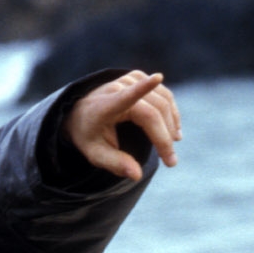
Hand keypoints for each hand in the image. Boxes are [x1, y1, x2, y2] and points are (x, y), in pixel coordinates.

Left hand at [66, 70, 181, 180]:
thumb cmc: (89, 135)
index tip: (157, 78)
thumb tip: (137, 175)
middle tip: (170, 161)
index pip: (125, 97)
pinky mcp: (138, 77)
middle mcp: (118, 88)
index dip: (142, 88)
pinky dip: (171, 113)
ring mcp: (130, 79)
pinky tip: (173, 130)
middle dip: (165, 137)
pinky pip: (163, 95)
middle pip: (153, 111)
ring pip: (163, 101)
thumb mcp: (95, 154)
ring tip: (172, 148)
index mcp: (105, 106)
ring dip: (172, 125)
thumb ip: (115, 164)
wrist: (80, 113)